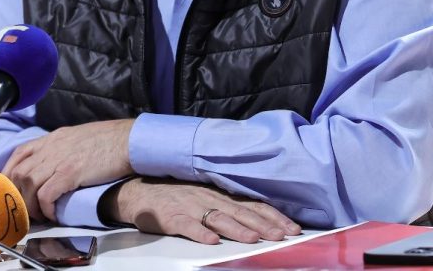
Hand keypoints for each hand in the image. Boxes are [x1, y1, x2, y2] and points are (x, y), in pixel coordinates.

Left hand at [4, 119, 134, 220]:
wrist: (129, 140)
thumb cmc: (109, 140)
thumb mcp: (77, 137)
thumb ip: (61, 148)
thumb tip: (52, 164)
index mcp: (53, 138)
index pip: (19, 153)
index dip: (9, 173)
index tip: (10, 188)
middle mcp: (52, 147)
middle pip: (19, 172)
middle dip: (16, 194)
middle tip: (24, 208)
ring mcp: (60, 159)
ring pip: (28, 184)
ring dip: (29, 204)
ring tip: (39, 215)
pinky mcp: (71, 172)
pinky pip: (46, 194)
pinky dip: (45, 208)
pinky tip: (52, 214)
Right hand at [101, 178, 301, 244]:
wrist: (138, 190)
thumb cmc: (175, 195)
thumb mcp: (205, 196)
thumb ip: (229, 206)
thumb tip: (258, 219)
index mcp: (220, 195)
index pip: (253, 205)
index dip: (273, 216)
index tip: (293, 228)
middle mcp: (209, 198)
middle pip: (241, 212)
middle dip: (264, 225)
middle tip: (283, 236)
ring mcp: (190, 206)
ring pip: (218, 218)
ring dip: (237, 229)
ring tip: (253, 240)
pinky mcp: (170, 216)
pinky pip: (187, 225)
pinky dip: (200, 232)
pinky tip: (211, 241)